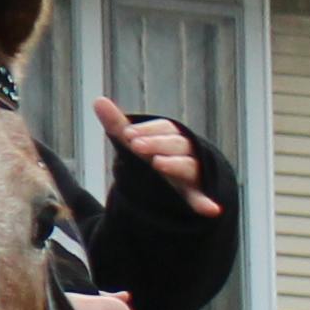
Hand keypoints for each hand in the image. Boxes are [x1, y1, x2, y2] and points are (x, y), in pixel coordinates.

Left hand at [99, 108, 220, 210]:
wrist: (170, 188)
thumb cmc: (152, 158)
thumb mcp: (134, 144)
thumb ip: (117, 124)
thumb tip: (98, 100)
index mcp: (172, 139)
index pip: (165, 128)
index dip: (148, 129)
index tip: (127, 133)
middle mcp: (185, 154)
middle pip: (176, 144)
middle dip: (157, 143)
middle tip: (135, 145)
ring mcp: (191, 175)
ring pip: (188, 165)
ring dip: (175, 164)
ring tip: (157, 163)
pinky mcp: (193, 195)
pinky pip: (200, 199)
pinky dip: (205, 203)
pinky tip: (212, 210)